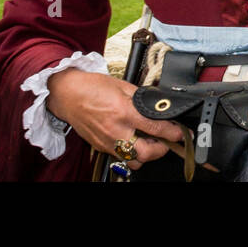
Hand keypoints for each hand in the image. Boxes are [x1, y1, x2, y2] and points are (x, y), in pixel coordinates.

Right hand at [46, 67, 183, 168]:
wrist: (67, 94)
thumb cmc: (92, 87)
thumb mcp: (122, 86)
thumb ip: (142, 98)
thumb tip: (159, 106)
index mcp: (124, 111)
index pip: (155, 127)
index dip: (172, 132)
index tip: (180, 133)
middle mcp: (116, 130)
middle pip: (146, 153)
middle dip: (161, 149)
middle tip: (166, 140)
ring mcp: (107, 141)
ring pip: (133, 160)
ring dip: (145, 154)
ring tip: (149, 142)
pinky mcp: (100, 147)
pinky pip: (120, 157)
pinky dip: (130, 152)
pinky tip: (132, 140)